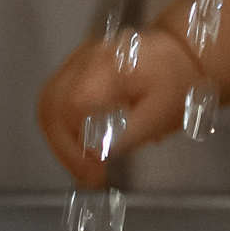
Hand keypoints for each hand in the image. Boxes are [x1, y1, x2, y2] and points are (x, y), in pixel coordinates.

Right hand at [37, 26, 202, 189]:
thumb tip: (95, 154)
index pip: (73, 104)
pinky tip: (79, 146)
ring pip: (47, 102)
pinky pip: (54, 98)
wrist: (182, 55)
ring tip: (82, 166)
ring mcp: (76, 60)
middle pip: (51, 104)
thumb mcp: (160, 115)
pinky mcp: (74, 67)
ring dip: (58, 141)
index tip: (96, 168)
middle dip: (63, 148)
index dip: (77, 142)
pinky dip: (60, 128)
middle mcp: (85, 58)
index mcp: (109, 67)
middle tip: (87, 175)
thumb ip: (127, 135)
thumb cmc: (176, 85)